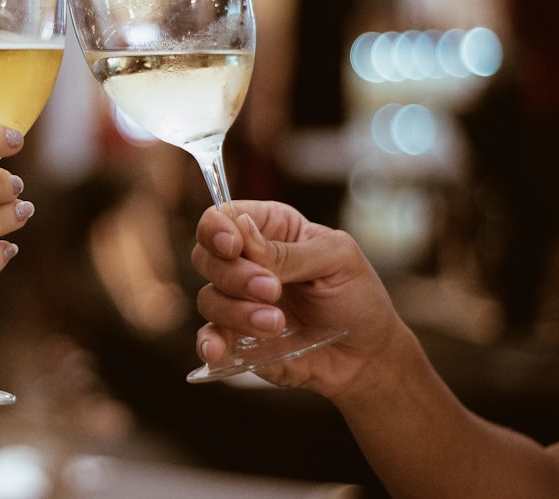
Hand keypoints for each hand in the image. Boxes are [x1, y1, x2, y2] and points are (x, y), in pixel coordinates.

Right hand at [192, 200, 403, 396]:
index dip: (217, 228)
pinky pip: (208, 337)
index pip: (224, 217)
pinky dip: (209, 343)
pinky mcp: (236, 337)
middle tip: (272, 290)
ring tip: (277, 324)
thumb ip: (288, 251)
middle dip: (234, 274)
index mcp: (270, 229)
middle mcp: (246, 262)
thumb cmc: (357, 298)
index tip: (233, 246)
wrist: (367, 356)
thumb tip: (242, 231)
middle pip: (206, 256)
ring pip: (208, 298)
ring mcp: (238, 301)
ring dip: (238, 311)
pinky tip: (218, 350)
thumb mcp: (336, 260)